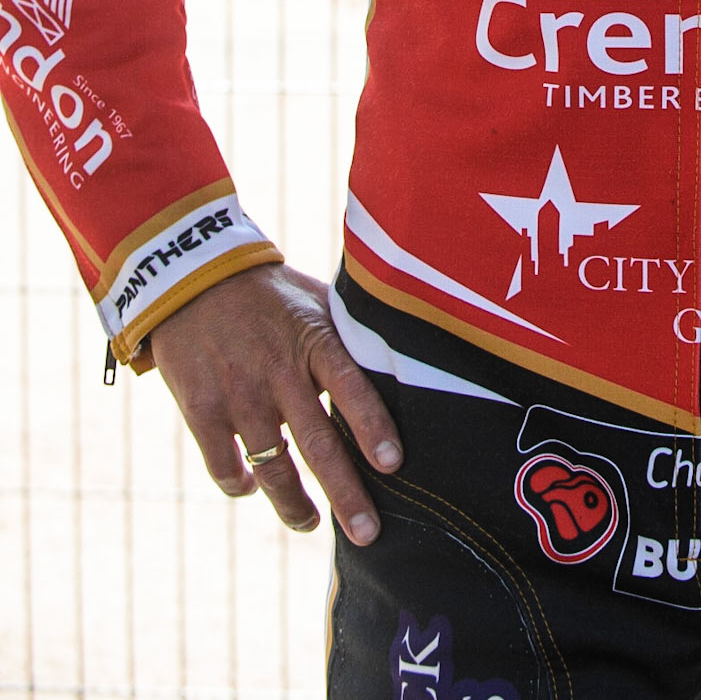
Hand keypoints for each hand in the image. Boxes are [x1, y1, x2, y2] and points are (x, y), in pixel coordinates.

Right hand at [148, 261, 402, 544]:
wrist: (191, 279)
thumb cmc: (268, 294)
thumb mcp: (313, 302)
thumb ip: (347, 338)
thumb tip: (397, 370)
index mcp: (313, 340)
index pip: (350, 386)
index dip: (372, 426)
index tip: (394, 465)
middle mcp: (277, 371)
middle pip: (317, 443)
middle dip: (345, 493)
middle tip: (368, 533)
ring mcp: (237, 394)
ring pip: (273, 467)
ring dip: (294, 504)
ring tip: (311, 523)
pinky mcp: (201, 410)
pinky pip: (226, 466)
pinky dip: (242, 484)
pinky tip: (253, 487)